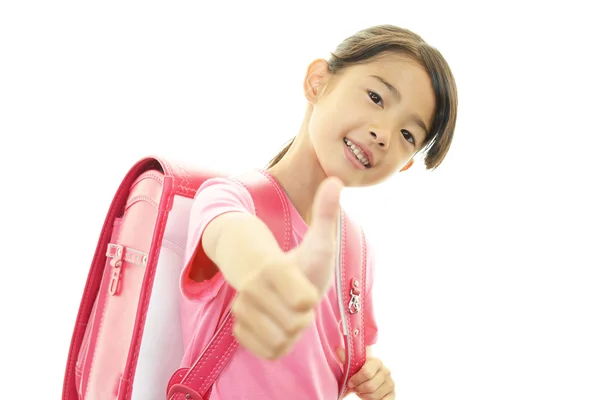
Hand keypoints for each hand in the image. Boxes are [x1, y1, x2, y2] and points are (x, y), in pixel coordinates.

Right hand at [231, 177, 342, 359]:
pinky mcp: (240, 332)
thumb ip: (326, 213)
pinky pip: (268, 352)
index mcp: (272, 268)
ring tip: (288, 314)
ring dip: (292, 333)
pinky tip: (277, 327)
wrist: (274, 281)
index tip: (306, 288)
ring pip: (281, 343)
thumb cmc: (304, 262)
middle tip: (298, 302)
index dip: (312, 299)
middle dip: (304, 318)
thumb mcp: (320, 241)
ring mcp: (242, 312)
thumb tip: (337, 179)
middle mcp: (250, 290)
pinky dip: (278, 344)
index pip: (305, 303)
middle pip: (295, 327)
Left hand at [337, 348, 395, 399]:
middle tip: (355, 388)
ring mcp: (390, 383)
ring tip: (361, 391)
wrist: (372, 377)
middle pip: (370, 386)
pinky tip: (368, 396)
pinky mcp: (392, 394)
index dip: (356, 380)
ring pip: (375, 395)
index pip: (366, 372)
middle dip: (359, 389)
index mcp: (376, 362)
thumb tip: (338, 350)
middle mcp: (386, 371)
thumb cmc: (360, 371)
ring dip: (364, 395)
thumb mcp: (353, 364)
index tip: (350, 383)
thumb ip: (346, 358)